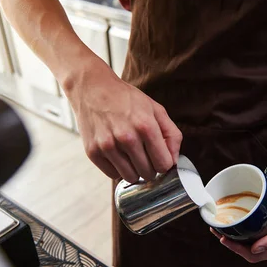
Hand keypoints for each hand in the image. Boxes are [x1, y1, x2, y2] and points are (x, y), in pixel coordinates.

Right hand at [66, 57, 181, 182]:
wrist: (92, 88)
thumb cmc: (126, 99)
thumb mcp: (156, 109)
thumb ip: (172, 135)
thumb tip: (174, 160)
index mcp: (146, 126)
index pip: (164, 164)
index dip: (164, 162)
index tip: (159, 156)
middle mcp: (126, 138)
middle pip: (148, 173)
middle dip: (150, 167)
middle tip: (144, 154)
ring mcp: (108, 146)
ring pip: (130, 177)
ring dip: (134, 170)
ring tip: (130, 155)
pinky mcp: (93, 152)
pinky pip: (112, 175)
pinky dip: (117, 168)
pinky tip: (117, 154)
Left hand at [212, 156, 266, 262]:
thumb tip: (255, 250)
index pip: (253, 255)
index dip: (237, 249)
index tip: (224, 238)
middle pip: (244, 250)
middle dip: (231, 245)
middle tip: (219, 233)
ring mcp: (262, 232)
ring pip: (241, 242)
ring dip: (228, 238)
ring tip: (216, 228)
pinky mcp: (256, 222)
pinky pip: (242, 230)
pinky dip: (230, 229)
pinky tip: (221, 223)